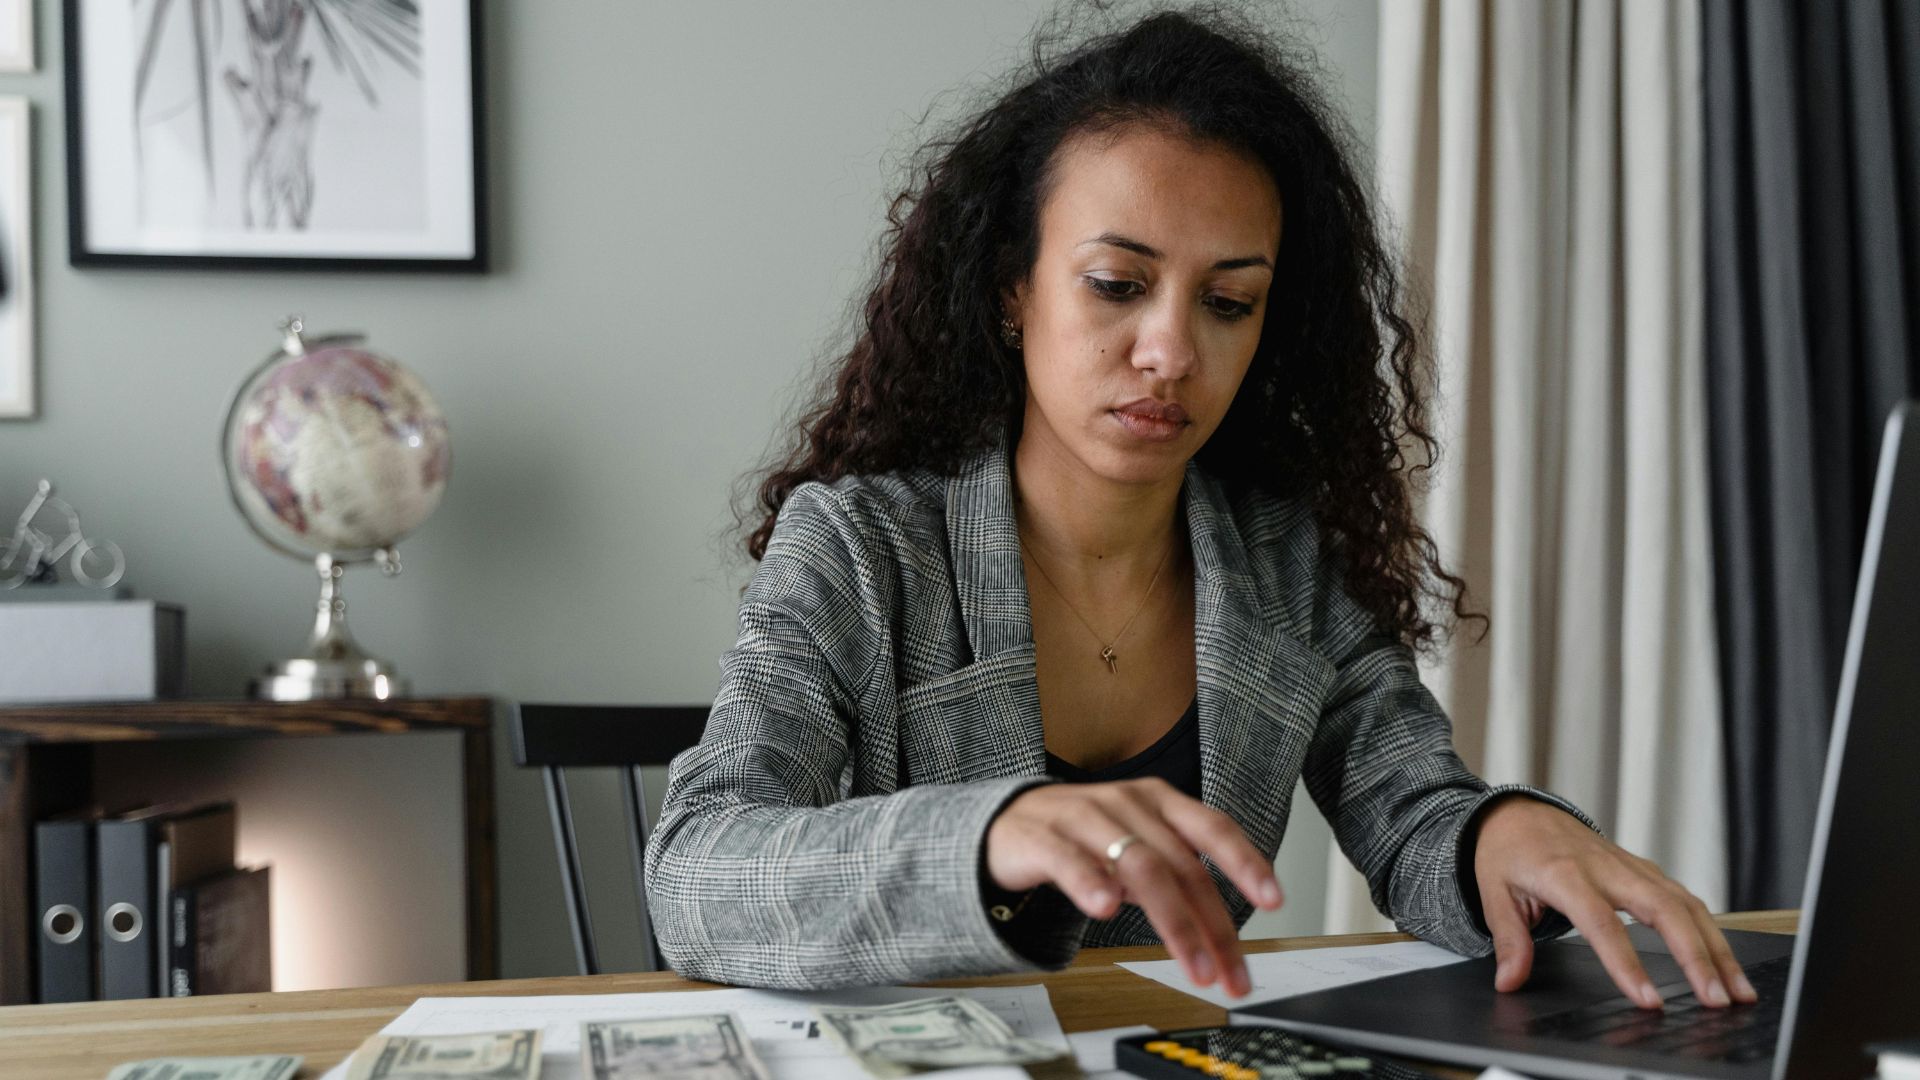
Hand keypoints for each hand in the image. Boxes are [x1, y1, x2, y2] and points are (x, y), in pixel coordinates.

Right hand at [985, 777, 1282, 997]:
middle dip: (1212, 926)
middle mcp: (1127, 804)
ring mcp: (1084, 817)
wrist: (1006, 823)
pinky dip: (1091, 884)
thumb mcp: (1138, 847)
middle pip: (1181, 864)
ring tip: (1191, 963)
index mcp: (1158, 802)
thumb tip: (1221, 928)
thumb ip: (1177, 876)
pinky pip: (1071, 860)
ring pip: (1139, 867)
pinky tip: (1106, 909)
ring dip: (1172, 921)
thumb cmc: (1082, 837)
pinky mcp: (1042, 837)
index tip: (1275, 899)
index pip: (1213, 828)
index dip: (1246, 862)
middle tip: (1228, 972)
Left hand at [1472, 795, 1756, 1009]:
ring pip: (1685, 904)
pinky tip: (1725, 961)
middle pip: (1663, 910)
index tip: (1647, 1000)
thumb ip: (1508, 938)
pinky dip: (1710, 930)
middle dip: (1696, 956)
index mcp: (1565, 874)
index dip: (1626, 963)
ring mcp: (1630, 867)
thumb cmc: (1507, 851)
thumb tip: (1510, 981)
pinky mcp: (1644, 871)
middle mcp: (1606, 868)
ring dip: (1716, 948)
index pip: (1602, 924)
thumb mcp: (1493, 892)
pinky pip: (1684, 899)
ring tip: (1737, 991)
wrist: (1518, 814)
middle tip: (1715, 999)